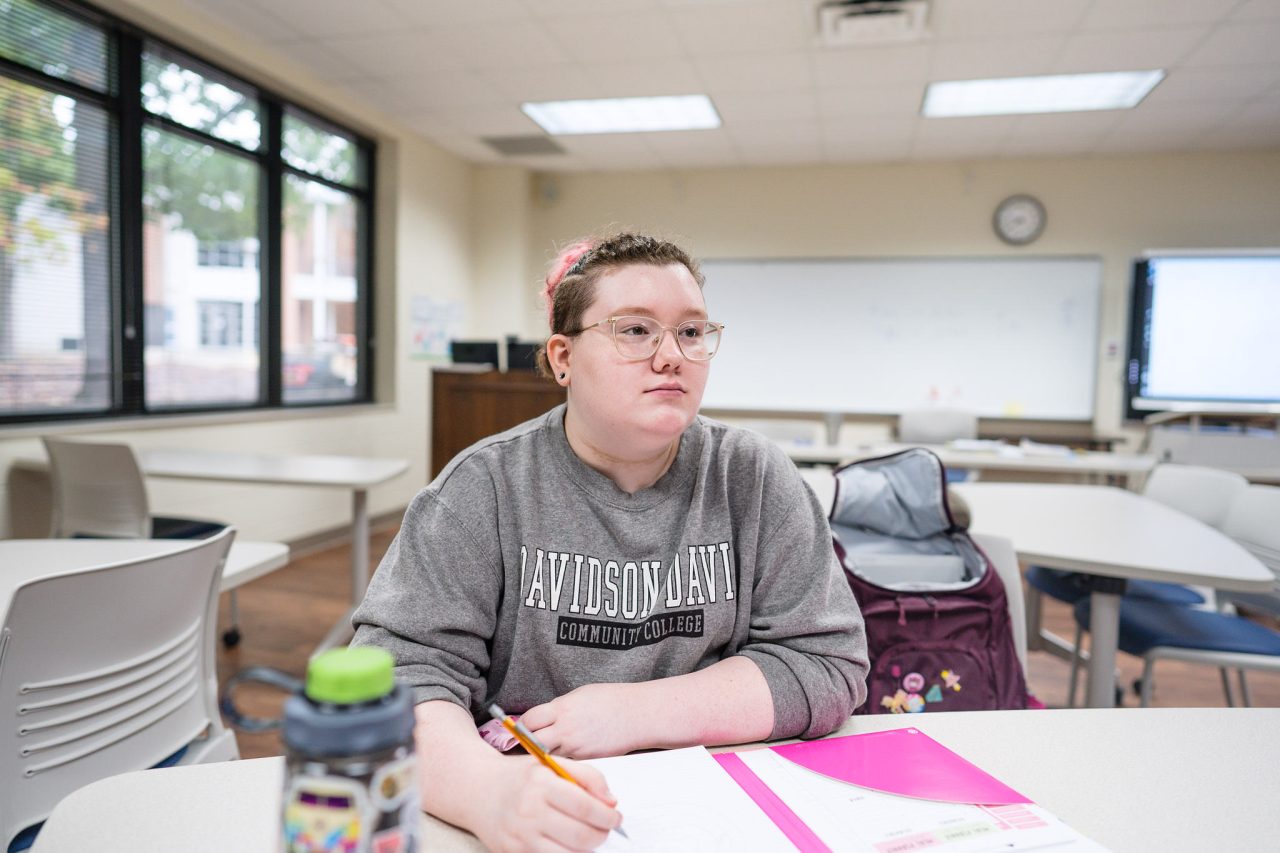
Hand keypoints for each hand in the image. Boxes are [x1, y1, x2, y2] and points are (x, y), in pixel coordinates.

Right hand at [473, 754, 620, 852]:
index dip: (607, 816)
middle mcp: (528, 811)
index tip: (615, 817)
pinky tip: (568, 845)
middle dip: (601, 835)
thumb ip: (587, 776)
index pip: (585, 807)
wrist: (477, 790)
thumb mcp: (552, 763)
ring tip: (588, 837)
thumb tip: (611, 801)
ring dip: (587, 849)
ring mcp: (520, 836)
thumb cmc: (520, 777)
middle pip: (580, 835)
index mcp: (540, 784)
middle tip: (606, 829)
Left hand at [521, 682, 644, 758]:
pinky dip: (564, 759)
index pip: (529, 720)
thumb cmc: (613, 700)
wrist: (638, 715)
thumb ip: (560, 708)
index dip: (521, 725)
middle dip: (528, 743)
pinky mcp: (587, 759)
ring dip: (546, 753)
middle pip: (533, 742)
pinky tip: (570, 752)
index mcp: (563, 709)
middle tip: (528, 742)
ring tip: (549, 747)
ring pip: (549, 755)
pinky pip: (567, 761)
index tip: (520, 727)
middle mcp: (566, 729)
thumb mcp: (581, 695)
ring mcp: (576, 747)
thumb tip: (546, 717)